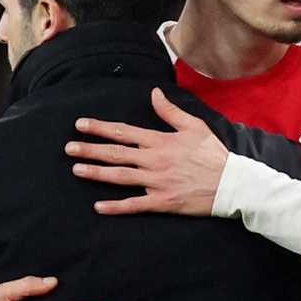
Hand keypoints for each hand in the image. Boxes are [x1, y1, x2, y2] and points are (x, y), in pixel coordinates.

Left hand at [67, 88, 228, 215]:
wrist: (231, 183)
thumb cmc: (213, 154)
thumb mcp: (194, 126)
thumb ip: (170, 111)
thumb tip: (153, 93)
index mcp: (159, 141)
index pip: (123, 132)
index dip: (99, 128)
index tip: (80, 125)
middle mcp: (153, 160)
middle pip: (115, 153)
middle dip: (89, 150)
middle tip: (68, 148)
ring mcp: (156, 182)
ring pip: (119, 177)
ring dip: (96, 173)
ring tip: (76, 169)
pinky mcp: (162, 202)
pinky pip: (134, 205)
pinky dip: (115, 207)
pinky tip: (98, 206)